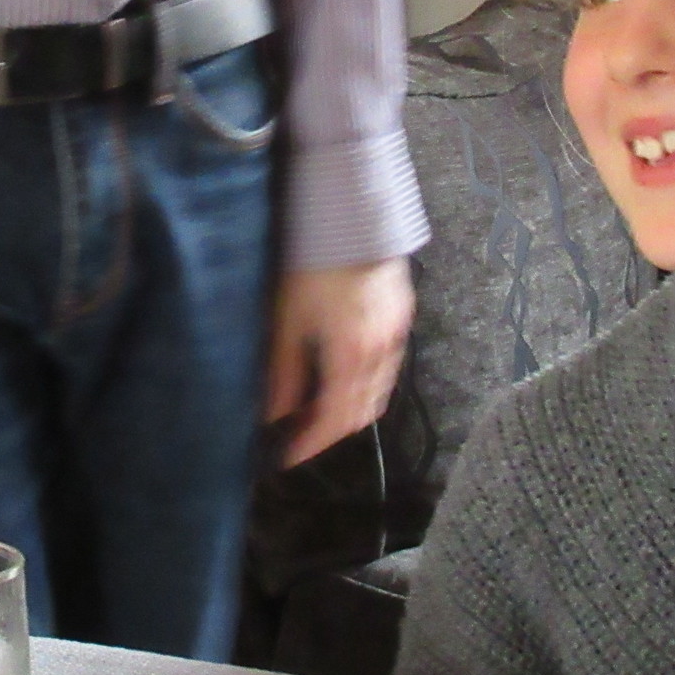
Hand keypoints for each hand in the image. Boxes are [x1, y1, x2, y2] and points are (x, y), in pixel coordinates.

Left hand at [265, 258, 413, 468]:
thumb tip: (273, 413)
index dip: (310, 444)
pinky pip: (387, 367)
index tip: (288, 457)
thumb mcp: (288, 319)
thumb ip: (283, 371)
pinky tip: (343, 374)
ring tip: (317, 408)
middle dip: (331, 431)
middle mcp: (382, 352)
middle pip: (361, 412)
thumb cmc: (312, 264)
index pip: (333, 420)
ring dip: (350, 409)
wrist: (353, 217)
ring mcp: (397, 334)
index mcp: (352, 356)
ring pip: (379, 392)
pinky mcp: (401, 316)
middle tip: (300, 435)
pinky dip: (366, 384)